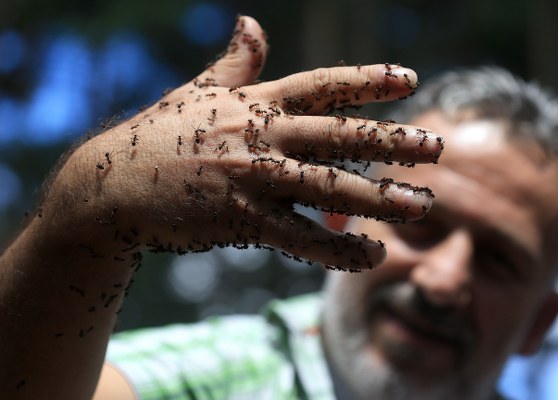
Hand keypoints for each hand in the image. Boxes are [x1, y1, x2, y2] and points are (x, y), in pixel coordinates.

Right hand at [51, 16, 442, 270]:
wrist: (111, 187)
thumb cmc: (159, 135)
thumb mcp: (197, 90)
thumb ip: (235, 63)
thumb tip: (251, 22)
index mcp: (255, 103)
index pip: (322, 85)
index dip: (367, 80)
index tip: (407, 79)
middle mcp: (260, 136)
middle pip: (339, 136)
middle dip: (391, 141)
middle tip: (437, 148)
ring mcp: (252, 179)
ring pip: (329, 189)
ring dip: (380, 198)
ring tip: (423, 205)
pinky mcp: (240, 220)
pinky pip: (300, 238)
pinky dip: (336, 249)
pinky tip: (369, 256)